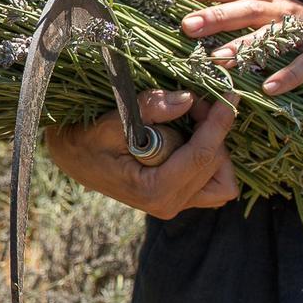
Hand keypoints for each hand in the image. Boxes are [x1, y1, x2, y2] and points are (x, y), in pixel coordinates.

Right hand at [45, 90, 239, 219]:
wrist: (73, 158)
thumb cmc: (87, 141)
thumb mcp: (112, 122)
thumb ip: (149, 109)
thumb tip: (187, 99)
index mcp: (154, 191)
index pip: (202, 157)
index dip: (219, 124)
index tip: (229, 97)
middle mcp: (169, 204)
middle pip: (216, 166)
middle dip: (213, 130)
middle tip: (194, 103)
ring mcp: (174, 205)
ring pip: (222, 182)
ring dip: (216, 150)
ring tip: (195, 123)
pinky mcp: (176, 200)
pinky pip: (211, 186)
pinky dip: (211, 163)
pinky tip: (192, 139)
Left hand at [176, 0, 302, 94]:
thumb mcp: (272, 20)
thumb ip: (242, 19)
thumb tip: (197, 23)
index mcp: (270, 0)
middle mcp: (285, 10)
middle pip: (247, 8)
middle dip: (216, 16)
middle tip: (187, 26)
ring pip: (271, 36)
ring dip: (243, 47)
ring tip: (217, 59)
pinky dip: (287, 76)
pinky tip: (268, 88)